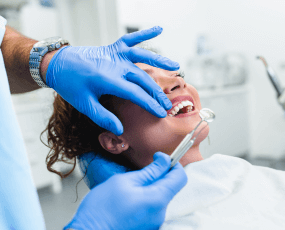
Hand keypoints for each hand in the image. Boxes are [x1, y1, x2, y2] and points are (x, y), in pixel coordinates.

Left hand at [45, 26, 178, 134]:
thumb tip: (120, 130)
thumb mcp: (84, 104)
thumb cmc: (70, 84)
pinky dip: (144, 33)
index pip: (136, 94)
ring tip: (176, 66)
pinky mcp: (114, 48)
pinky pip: (131, 39)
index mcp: (108, 79)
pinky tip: (158, 29)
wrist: (58, 63)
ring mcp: (115, 54)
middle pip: (143, 79)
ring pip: (142, 56)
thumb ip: (103, 117)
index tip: (161, 113)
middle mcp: (115, 65)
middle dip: (157, 93)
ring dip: (160, 61)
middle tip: (168, 105)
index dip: (150, 104)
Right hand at [64, 152, 186, 229]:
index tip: (160, 158)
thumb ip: (149, 171)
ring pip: (159, 198)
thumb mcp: (125, 181)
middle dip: (159, 176)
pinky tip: (128, 201)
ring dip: (149, 188)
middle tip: (140, 172)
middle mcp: (160, 214)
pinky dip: (144, 200)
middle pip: (170, 188)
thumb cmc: (102, 210)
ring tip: (129, 189)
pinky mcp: (147, 228)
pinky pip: (152, 208)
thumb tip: (164, 161)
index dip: (173, 164)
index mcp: (158, 199)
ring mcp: (154, 223)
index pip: (180, 177)